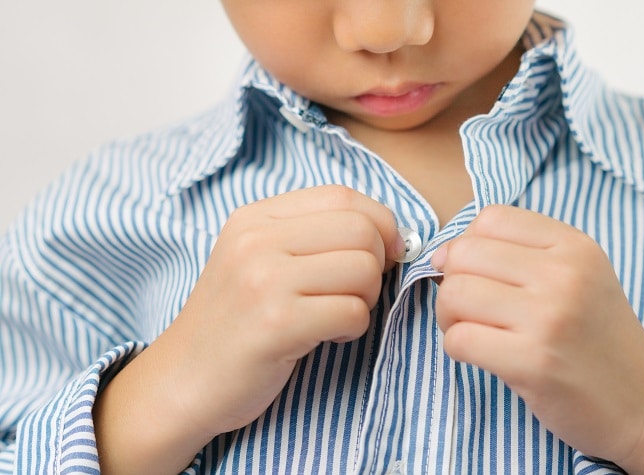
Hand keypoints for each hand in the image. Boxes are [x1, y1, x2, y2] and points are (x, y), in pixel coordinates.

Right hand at [94, 185, 403, 473]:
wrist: (182, 381)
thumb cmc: (235, 323)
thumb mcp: (259, 260)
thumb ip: (312, 236)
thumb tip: (392, 234)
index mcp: (255, 218)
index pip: (343, 196)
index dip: (380, 222)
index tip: (384, 252)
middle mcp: (256, 241)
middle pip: (361, 231)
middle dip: (375, 265)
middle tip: (353, 293)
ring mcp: (264, 281)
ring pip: (363, 270)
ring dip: (364, 300)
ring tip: (333, 315)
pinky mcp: (276, 324)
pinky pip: (353, 313)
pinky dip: (352, 329)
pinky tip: (323, 336)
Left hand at [431, 205, 643, 473]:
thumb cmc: (597, 340)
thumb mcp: (578, 277)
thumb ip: (519, 255)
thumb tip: (441, 254)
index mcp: (575, 246)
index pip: (491, 218)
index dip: (468, 245)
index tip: (476, 273)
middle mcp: (564, 274)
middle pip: (464, 254)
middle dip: (452, 281)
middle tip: (468, 308)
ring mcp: (549, 318)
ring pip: (455, 294)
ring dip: (450, 316)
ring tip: (473, 330)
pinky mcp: (533, 362)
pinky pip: (459, 339)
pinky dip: (457, 348)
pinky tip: (482, 355)